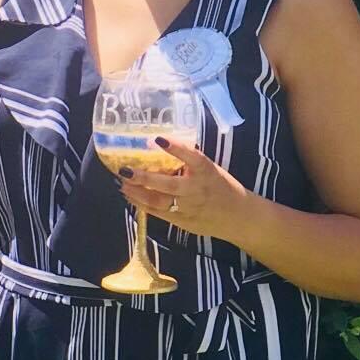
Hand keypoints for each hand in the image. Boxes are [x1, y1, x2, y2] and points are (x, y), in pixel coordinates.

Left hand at [116, 137, 252, 241]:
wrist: (238, 216)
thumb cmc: (221, 187)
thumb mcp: (210, 170)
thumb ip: (189, 163)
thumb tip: (161, 148)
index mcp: (207, 172)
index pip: (192, 157)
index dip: (175, 148)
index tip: (158, 138)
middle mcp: (196, 189)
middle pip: (167, 184)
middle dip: (144, 178)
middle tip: (125, 170)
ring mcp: (188, 207)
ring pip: (158, 201)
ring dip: (137, 193)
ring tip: (122, 184)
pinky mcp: (182, 221)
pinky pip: (158, 213)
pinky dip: (142, 205)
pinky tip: (130, 197)